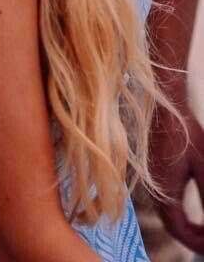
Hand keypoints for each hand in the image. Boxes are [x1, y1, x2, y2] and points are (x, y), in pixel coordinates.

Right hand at [150, 104, 203, 253]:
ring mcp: (152, 183)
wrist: (166, 107)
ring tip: (203, 228)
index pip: (179, 230)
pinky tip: (190, 210)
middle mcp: (154, 191)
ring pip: (167, 215)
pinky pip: (163, 203)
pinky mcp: (153, 175)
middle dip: (192, 237)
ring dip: (184, 226)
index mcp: (166, 192)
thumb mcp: (202, 166)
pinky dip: (178, 213)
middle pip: (172, 226)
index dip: (196, 243)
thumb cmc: (185, 133)